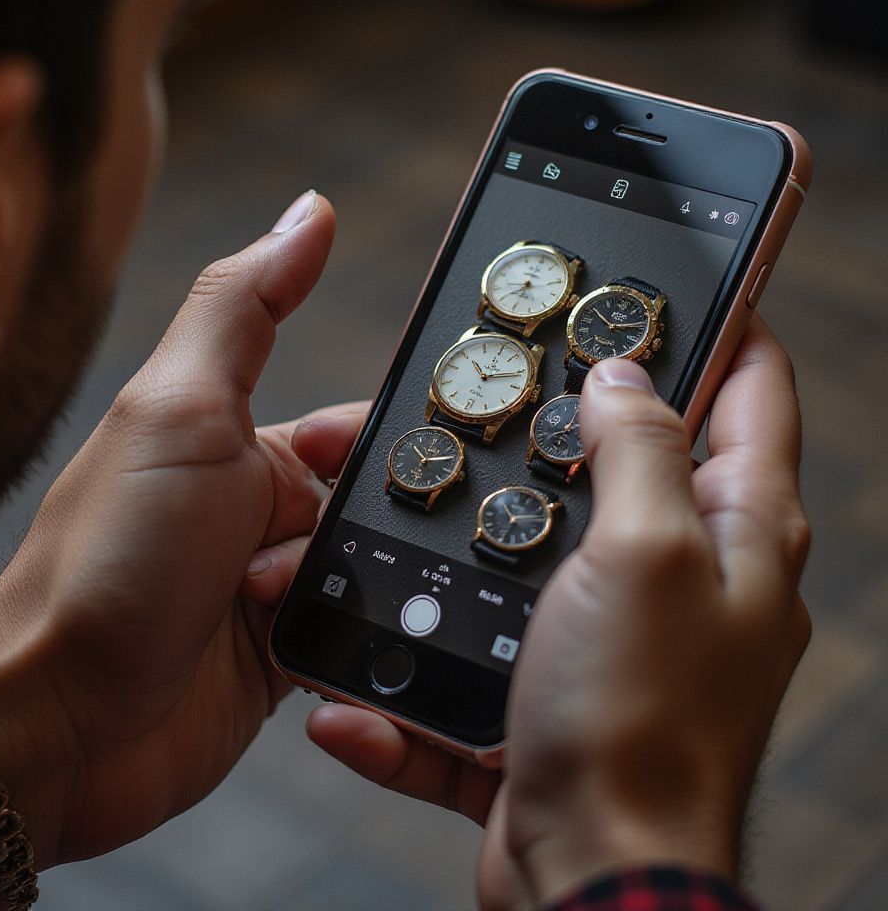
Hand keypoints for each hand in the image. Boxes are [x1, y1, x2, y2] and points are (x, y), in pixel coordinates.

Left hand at [0, 192, 369, 868]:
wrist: (57, 723)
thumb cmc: (110, 558)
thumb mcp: (182, 409)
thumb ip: (246, 308)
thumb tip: (310, 211)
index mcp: (245, 447)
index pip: (356, 429)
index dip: (383, 446)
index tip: (383, 470)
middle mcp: (262, 514)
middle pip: (376, 508)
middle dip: (379, 534)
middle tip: (341, 557)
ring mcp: (273, 591)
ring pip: (377, 580)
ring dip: (362, 599)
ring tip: (308, 616)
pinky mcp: (284, 664)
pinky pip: (361, 646)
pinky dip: (362, 652)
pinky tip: (344, 659)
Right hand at [308, 317, 808, 909]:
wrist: (589, 881)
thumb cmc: (637, 726)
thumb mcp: (644, 552)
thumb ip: (641, 451)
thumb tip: (625, 376)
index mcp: (735, 528)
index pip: (753, 389)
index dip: (723, 320)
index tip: (674, 278)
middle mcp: (686, 573)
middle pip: (639, 457)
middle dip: (575, 414)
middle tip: (517, 372)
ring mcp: (620, 630)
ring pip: (544, 543)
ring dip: (479, 532)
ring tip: (411, 502)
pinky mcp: (558, 683)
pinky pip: (489, 646)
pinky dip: (437, 657)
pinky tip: (375, 683)